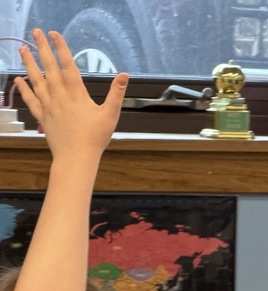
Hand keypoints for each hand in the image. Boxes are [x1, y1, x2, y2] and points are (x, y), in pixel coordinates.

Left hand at [14, 29, 127, 161]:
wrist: (76, 157)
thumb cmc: (95, 138)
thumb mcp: (111, 115)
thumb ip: (116, 94)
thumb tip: (124, 76)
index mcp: (76, 94)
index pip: (67, 65)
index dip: (61, 48)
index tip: (54, 34)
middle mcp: (59, 96)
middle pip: (49, 68)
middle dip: (42, 48)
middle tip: (36, 32)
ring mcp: (49, 106)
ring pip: (36, 80)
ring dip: (29, 64)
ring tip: (22, 49)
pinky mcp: (43, 116)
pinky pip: (31, 99)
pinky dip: (24, 88)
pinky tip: (19, 79)